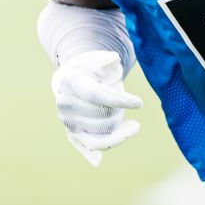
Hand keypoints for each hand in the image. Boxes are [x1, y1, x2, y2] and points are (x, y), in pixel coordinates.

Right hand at [50, 50, 142, 165]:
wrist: (75, 79)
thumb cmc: (90, 67)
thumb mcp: (98, 58)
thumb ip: (106, 59)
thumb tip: (112, 60)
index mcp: (69, 81)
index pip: (96, 96)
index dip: (119, 100)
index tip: (140, 103)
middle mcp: (64, 103)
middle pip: (102, 115)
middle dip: (120, 109)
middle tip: (128, 101)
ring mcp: (67, 121)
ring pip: (102, 132)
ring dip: (119, 126)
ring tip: (130, 120)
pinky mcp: (73, 134)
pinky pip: (92, 145)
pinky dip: (104, 146)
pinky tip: (113, 146)